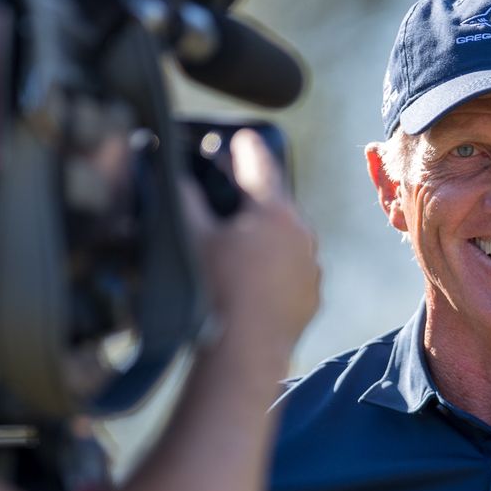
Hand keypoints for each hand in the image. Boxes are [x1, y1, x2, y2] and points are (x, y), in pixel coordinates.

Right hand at [182, 129, 320, 352]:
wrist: (243, 354)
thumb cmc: (215, 292)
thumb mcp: (191, 237)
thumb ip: (185, 198)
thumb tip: (180, 177)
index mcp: (274, 211)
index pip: (259, 163)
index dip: (245, 146)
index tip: (241, 136)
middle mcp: (301, 233)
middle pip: (274, 201)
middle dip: (252, 195)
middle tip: (231, 190)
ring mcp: (310, 266)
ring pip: (285, 237)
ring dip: (264, 233)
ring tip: (236, 243)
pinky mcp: (311, 295)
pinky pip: (291, 268)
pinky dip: (273, 265)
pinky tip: (249, 279)